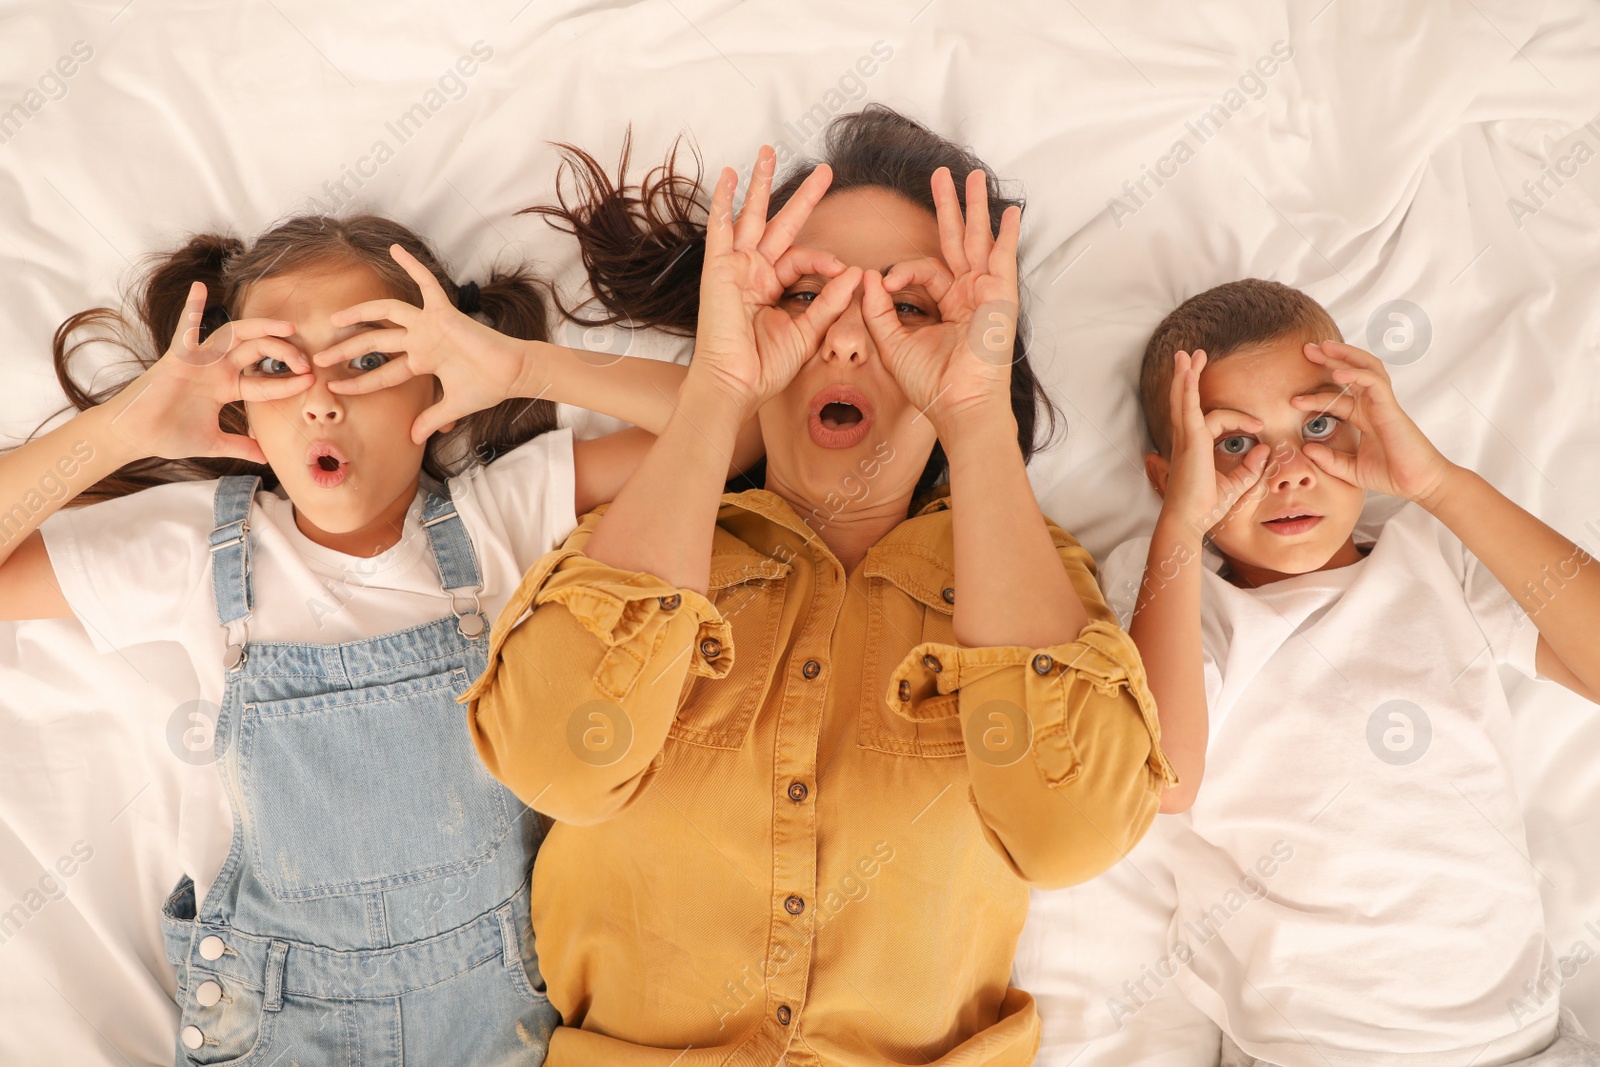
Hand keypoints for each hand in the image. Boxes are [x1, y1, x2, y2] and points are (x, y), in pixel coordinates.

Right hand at [102, 281, 307, 463]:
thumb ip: (240, 446)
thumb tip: (266, 458)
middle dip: (282, 352)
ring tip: (286, 327)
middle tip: (305, 359)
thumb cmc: (169, 437)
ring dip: (260, 328)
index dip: (288, 382)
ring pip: (234, 335)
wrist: (136, 438)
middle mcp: (215, 369)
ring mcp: (198, 361)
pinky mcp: (178, 358)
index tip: (310, 381)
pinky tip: (199, 289)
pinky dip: (191, 308)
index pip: (264, 381)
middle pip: (256, 351)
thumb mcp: (214, 443)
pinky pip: (185, 329)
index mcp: (225, 387)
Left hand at [311, 244, 529, 444]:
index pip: (384, 372)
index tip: (336, 387)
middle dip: (347, 350)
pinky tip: (396, 249)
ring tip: (336, 317)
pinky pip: (426, 284)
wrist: (512, 375)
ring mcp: (431, 325)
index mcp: (423, 361)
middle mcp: (422, 340)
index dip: (360, 382)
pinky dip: (413, 266)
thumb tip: (413, 438)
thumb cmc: (487, 387)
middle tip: (320, 358)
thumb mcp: (452, 407)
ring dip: (362, 312)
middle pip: (376, 342)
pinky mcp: (444, 313)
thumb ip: (430, 419)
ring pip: (389, 311)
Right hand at [691, 145, 861, 413]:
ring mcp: (735, 268)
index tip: (841, 268)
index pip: (801, 258)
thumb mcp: (807, 332)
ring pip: (751, 217)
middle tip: (825, 170)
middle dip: (801, 196)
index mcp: (772, 287)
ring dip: (759, 184)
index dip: (823, 259)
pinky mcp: (718, 270)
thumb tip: (854, 274)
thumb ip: (829, 303)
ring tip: (766, 153)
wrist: (735, 385)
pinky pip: (721, 229)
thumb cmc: (765, 368)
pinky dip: (724, 202)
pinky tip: (729, 177)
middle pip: (780, 224)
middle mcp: (753, 273)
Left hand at [858, 167, 1019, 434]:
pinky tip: (1010, 211)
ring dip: (974, 207)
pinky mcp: (1001, 297)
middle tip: (941, 176)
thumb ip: (877, 310)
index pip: (925, 270)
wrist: (958, 405)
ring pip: (978, 240)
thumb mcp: (892, 343)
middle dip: (949, 207)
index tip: (885, 285)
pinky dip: (1007, 234)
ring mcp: (986, 293)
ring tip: (970, 175)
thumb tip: (866, 275)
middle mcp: (969, 295)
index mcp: (948, 305)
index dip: (902, 272)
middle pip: (956, 241)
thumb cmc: (931, 385)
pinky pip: (1004, 258)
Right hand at [1163, 350, 1269, 535]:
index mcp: (1195, 448)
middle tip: (1193, 356)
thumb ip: (1250, 468)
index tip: (1258, 426)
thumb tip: (1263, 450)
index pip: (1215, 421)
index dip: (1238, 419)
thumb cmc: (1207, 508)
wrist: (1190, 520)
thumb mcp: (1237, 485)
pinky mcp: (1190, 439)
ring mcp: (1186, 438)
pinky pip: (1188, 407)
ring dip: (1186, 375)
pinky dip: (1187, 387)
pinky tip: (1188, 371)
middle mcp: (1187, 440)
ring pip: (1184, 399)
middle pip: (1186, 401)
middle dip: (1190, 378)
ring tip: (1188, 354)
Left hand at [1291, 341, 1455, 505]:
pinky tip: (1337, 372)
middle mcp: (1372, 406)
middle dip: (1329, 359)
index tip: (1292, 400)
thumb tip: (1306, 448)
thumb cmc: (1391, 475)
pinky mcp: (1391, 407)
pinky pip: (1374, 382)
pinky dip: (1356, 373)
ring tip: (1324, 347)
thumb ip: (1329, 460)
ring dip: (1345, 355)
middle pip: (1351, 373)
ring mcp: (1382, 404)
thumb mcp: (1350, 470)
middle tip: (1307, 349)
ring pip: (1366, 368)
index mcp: (1363, 417)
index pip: (1336, 399)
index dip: (1314, 397)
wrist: (1419, 484)